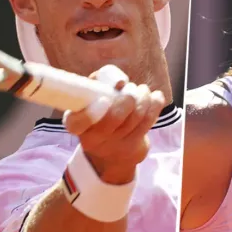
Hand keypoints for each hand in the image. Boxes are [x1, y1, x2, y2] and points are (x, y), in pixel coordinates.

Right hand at [63, 65, 166, 184]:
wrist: (112, 148)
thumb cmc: (99, 112)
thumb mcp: (90, 98)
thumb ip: (99, 83)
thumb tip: (120, 82)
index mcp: (76, 125)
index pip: (77, 123)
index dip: (91, 113)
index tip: (105, 100)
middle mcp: (93, 139)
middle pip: (115, 118)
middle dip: (128, 97)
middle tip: (130, 88)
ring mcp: (115, 145)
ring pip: (135, 117)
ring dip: (143, 97)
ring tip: (142, 90)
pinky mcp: (134, 145)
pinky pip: (149, 121)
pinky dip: (155, 104)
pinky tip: (156, 96)